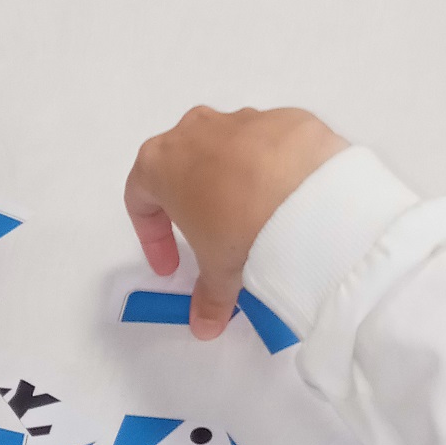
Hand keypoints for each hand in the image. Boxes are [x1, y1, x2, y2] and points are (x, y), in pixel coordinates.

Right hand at [124, 107, 346, 338]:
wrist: (306, 191)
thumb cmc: (238, 225)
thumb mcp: (218, 270)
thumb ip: (207, 297)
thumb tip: (205, 326)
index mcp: (161, 161)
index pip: (140, 197)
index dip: (152, 237)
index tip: (170, 266)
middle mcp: (195, 130)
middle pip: (184, 166)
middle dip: (194, 202)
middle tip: (211, 237)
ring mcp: (241, 118)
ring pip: (229, 151)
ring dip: (236, 183)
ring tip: (258, 220)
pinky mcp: (282, 119)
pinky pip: (271, 147)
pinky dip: (275, 170)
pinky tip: (291, 201)